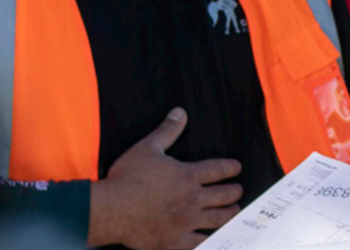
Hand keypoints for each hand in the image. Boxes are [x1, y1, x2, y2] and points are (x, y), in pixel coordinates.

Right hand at [89, 107, 243, 248]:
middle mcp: (192, 199)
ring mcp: (186, 222)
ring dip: (230, 214)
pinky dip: (212, 239)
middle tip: (238, 191)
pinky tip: (216, 237)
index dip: (231, 167)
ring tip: (234, 212)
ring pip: (218, 219)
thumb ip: (167, 130)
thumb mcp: (148, 147)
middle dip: (234, 192)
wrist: (111, 209)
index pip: (218, 170)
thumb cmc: (127, 177)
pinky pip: (201, 242)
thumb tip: (180, 112)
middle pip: (224, 195)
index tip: (237, 167)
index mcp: (188, 175)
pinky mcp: (176, 241)